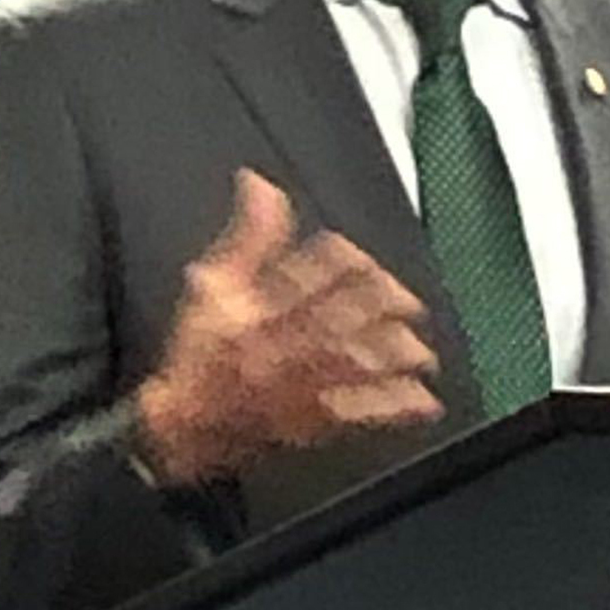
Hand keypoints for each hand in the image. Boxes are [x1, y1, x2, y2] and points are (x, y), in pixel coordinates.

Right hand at [133, 171, 441, 484]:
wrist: (185, 426)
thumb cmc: (201, 355)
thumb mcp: (213, 284)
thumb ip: (249, 234)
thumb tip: (259, 183)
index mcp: (262, 309)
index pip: (306, 273)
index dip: (343, 260)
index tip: (359, 258)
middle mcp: (285, 346)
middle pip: (343, 318)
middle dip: (382, 308)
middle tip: (408, 304)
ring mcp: (302, 386)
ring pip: (357, 366)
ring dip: (395, 357)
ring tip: (421, 353)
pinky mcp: (313, 422)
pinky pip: (360, 415)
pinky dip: (396, 409)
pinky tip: (424, 402)